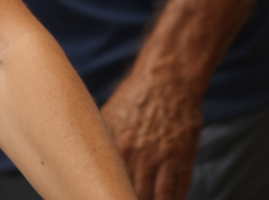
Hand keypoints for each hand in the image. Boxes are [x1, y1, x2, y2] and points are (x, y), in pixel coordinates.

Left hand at [101, 66, 202, 199]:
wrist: (167, 80)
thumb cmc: (136, 95)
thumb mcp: (110, 113)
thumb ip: (102, 138)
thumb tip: (87, 155)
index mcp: (114, 141)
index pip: (105, 177)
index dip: (104, 188)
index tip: (103, 192)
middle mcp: (136, 153)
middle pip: (129, 191)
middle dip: (126, 195)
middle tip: (123, 196)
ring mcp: (160, 159)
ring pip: (153, 197)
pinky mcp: (181, 160)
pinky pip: (175, 192)